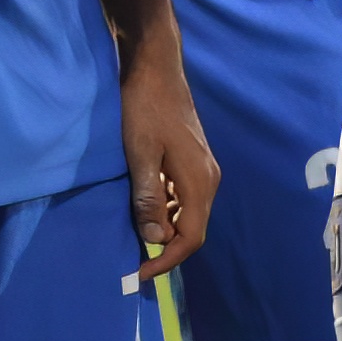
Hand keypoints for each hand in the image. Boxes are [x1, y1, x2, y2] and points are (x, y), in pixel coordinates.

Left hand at [120, 34, 218, 279]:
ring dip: (164, 230)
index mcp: (199, 182)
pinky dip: (166, 210)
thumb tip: (155, 240)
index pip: (191, 237)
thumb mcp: (139, 154)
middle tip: (132, 260)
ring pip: (188, 214)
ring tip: (133, 237)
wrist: (155, 67)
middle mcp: (209, 179)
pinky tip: (143, 207)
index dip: (166, 261)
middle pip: (192, 229)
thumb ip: (148, 198)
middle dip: (165, 249)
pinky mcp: (193, 161)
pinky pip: (184, 198)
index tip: (138, 273)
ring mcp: (203, 169)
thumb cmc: (144, 108)